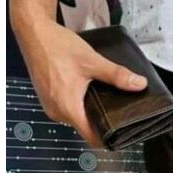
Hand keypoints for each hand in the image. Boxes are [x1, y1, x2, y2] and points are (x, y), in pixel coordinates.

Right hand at [13, 18, 147, 147]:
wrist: (33, 32)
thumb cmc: (56, 46)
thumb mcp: (92, 61)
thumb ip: (116, 75)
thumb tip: (139, 84)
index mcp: (68, 108)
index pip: (92, 138)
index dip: (109, 139)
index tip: (121, 135)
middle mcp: (57, 112)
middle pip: (85, 128)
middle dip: (101, 121)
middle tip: (116, 110)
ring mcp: (50, 107)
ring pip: (76, 118)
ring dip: (88, 111)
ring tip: (101, 98)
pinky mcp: (47, 99)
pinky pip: (67, 109)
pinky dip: (77, 104)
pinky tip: (85, 91)